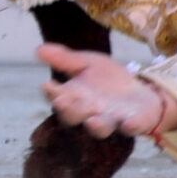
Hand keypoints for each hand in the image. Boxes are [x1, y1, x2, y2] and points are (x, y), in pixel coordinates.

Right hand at [38, 44, 176, 138]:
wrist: (139, 90)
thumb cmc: (106, 79)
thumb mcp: (87, 63)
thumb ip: (65, 59)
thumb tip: (37, 49)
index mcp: (74, 98)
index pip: (59, 98)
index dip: (52, 93)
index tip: (46, 85)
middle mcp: (89, 113)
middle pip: (75, 116)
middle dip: (69, 110)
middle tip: (62, 102)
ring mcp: (112, 120)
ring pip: (101, 128)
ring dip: (96, 126)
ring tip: (92, 121)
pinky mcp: (134, 122)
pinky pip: (132, 127)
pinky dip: (130, 126)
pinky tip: (129, 123)